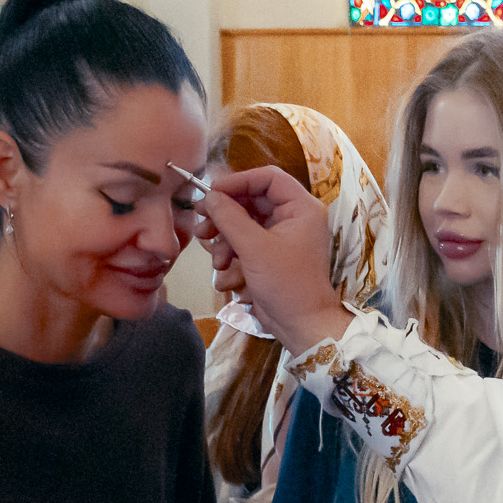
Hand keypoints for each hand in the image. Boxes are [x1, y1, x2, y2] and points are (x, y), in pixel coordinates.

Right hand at [193, 166, 354, 354]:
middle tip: (201, 221)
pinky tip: (222, 269)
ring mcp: (281, 235)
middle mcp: (293, 217)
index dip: (238, 181)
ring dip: (224, 236)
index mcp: (301, 208)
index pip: (268, 178)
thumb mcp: (254, 248)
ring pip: (244, 222)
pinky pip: (246, 241)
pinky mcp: (269, 253)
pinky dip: (231, 251)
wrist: (301, 325)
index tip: (212, 191)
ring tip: (212, 252)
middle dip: (225, 213)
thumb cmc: (286, 285)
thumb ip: (230, 218)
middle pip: (252, 200)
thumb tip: (209, 196)